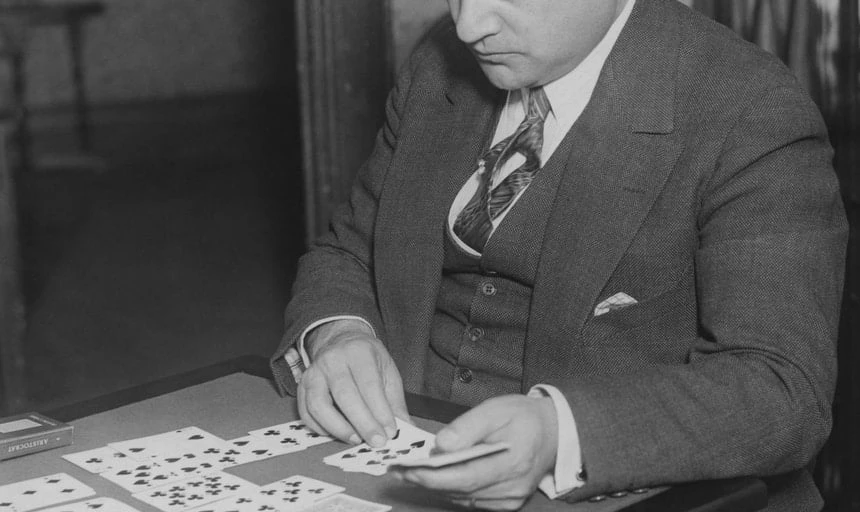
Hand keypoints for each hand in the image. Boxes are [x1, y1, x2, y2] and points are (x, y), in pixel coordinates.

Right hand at [297, 319, 409, 447]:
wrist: (341, 342)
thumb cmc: (368, 360)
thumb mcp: (387, 371)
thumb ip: (395, 401)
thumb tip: (407, 428)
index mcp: (359, 352)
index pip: (369, 385)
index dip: (380, 411)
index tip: (390, 432)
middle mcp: (333, 360)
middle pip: (345, 395)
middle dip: (362, 423)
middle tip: (376, 442)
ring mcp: (313, 372)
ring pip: (319, 404)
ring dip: (338, 428)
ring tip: (356, 440)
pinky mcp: (302, 386)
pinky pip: (306, 412)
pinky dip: (319, 428)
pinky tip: (336, 434)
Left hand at [392, 394, 557, 510]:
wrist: (554, 432)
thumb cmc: (524, 417)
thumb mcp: (495, 410)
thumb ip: (467, 427)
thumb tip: (440, 445)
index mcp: (512, 462)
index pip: (465, 476)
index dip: (433, 476)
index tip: (408, 469)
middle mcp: (511, 487)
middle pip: (461, 490)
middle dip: (426, 481)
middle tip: (398, 470)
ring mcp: (510, 499)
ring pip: (463, 498)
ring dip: (436, 486)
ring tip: (409, 472)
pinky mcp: (506, 504)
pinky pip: (471, 500)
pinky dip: (452, 490)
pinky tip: (436, 478)